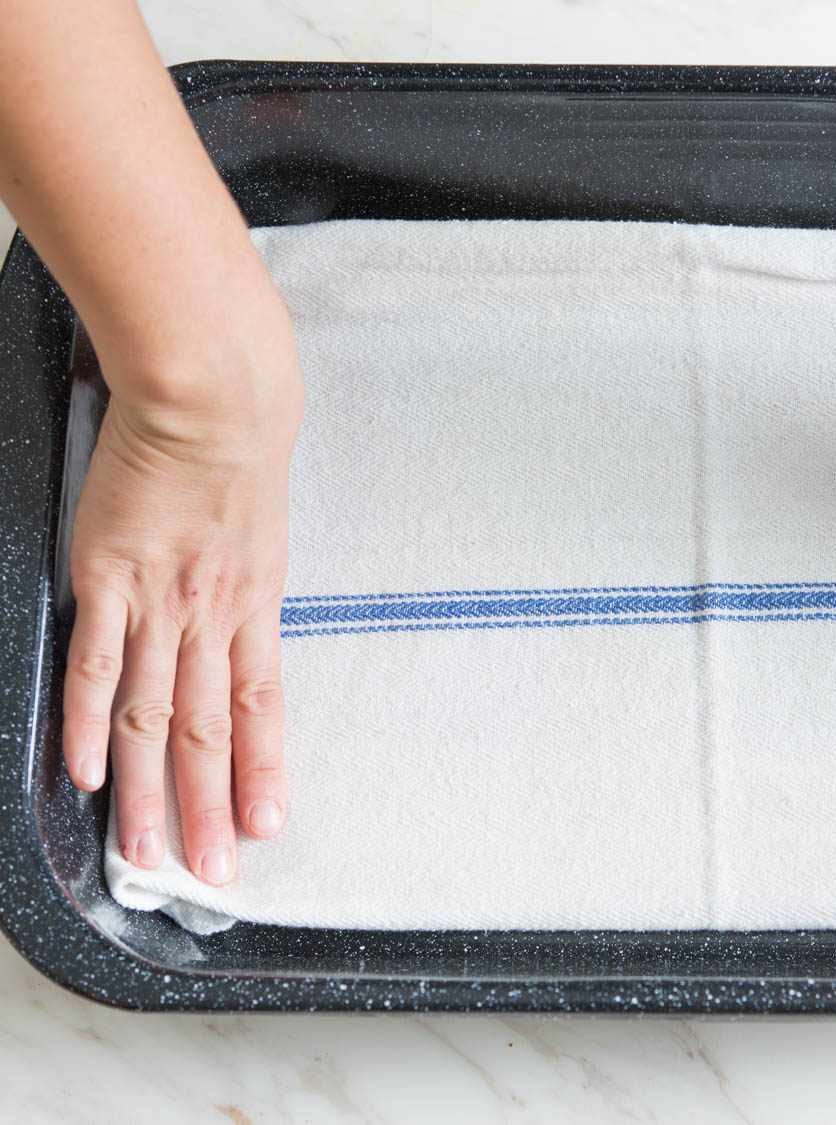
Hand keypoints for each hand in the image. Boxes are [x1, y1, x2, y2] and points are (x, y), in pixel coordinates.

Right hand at [62, 279, 303, 886]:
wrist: (215, 398)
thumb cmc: (243, 450)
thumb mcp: (259, 528)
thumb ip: (240, 581)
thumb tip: (232, 615)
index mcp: (254, 607)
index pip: (259, 710)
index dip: (261, 773)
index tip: (266, 827)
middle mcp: (214, 619)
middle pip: (211, 733)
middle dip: (209, 811)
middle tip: (212, 876)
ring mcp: (162, 604)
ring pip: (158, 719)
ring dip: (153, 795)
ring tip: (151, 858)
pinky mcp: (110, 578)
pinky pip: (99, 665)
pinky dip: (92, 725)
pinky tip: (88, 780)